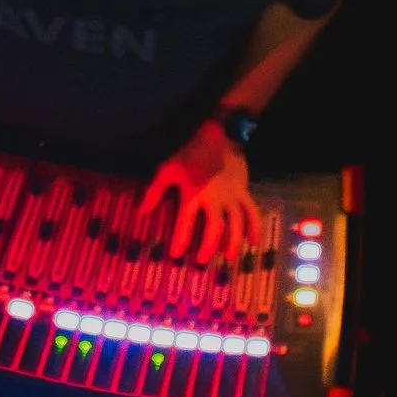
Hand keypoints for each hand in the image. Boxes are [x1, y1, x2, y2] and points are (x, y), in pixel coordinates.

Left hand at [140, 122, 257, 264]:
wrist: (220, 136)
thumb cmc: (189, 153)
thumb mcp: (168, 169)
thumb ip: (154, 192)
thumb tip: (141, 212)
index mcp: (193, 194)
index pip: (185, 223)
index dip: (180, 240)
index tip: (176, 254)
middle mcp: (214, 199)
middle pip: (214, 229)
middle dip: (207, 247)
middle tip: (201, 260)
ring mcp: (232, 197)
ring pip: (235, 224)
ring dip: (232, 243)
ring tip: (227, 257)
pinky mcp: (244, 192)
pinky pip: (252, 212)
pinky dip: (254, 228)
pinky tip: (253, 242)